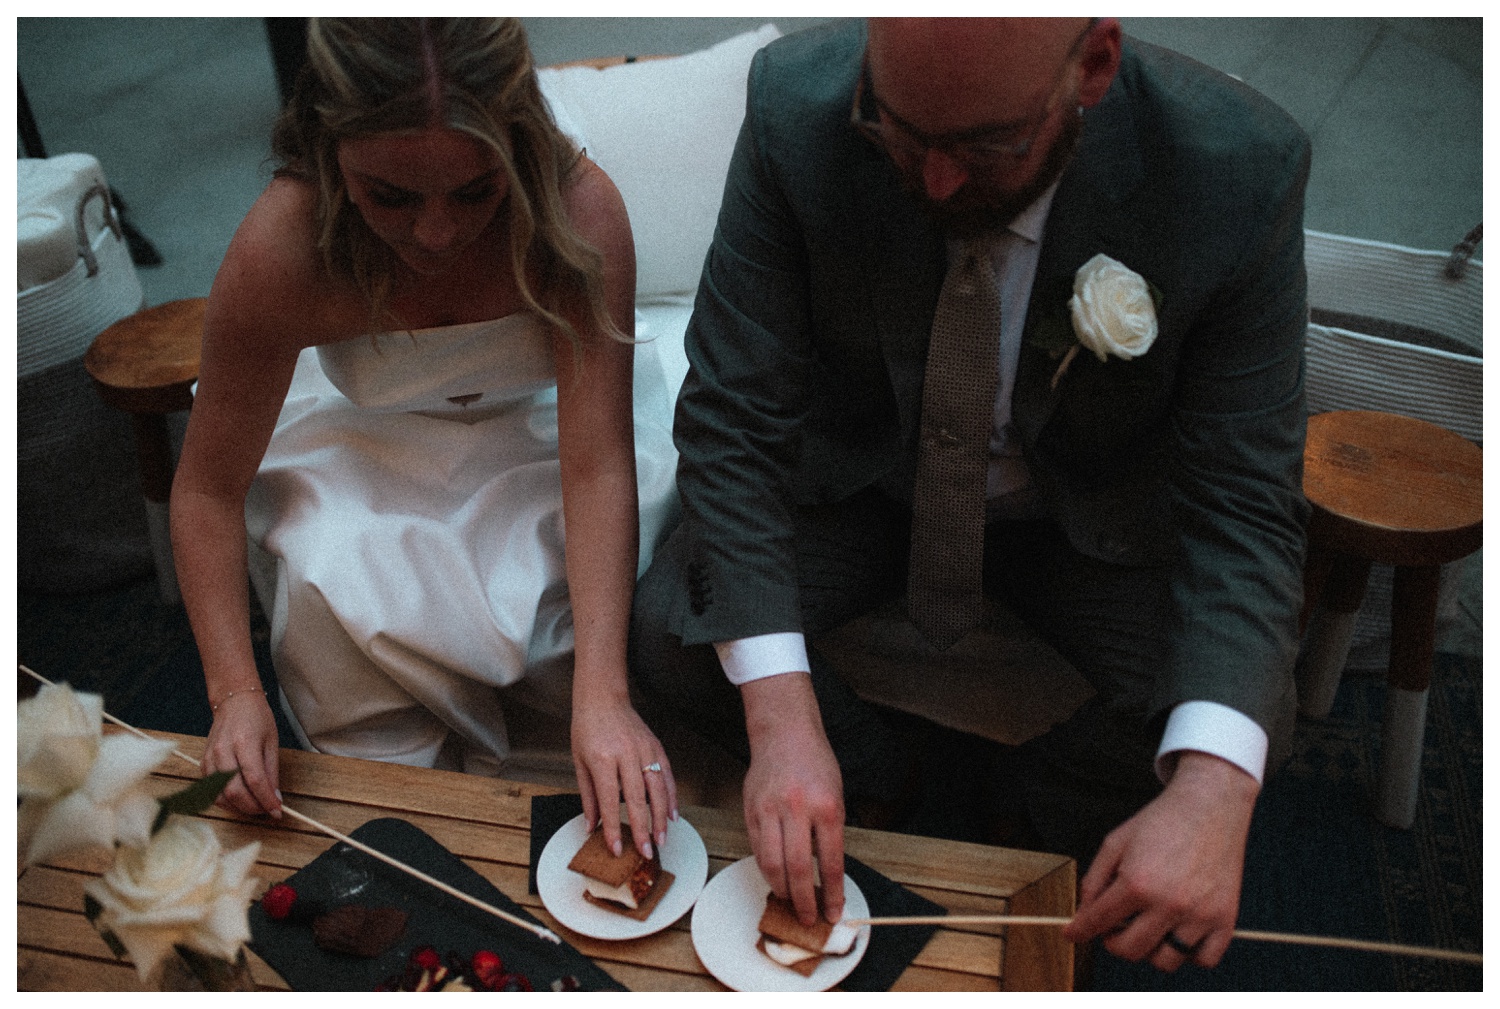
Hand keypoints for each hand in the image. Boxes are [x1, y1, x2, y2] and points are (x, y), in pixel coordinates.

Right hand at [203, 691, 281, 817]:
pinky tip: (240, 798)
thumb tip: (275, 798)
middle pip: (235, 792)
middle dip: (253, 807)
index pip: (255, 780)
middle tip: (267, 810)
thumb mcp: (272, 742)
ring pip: (221, 796)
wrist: (234, 702)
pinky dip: (226, 800)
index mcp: (244, 743)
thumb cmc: (257, 718)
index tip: (277, 811)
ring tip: (255, 806)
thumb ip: (271, 772)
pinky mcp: (203, 764)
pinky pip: (212, 791)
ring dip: (239, 807)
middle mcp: (223, 752)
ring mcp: (210, 758)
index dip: (266, 800)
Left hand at [571, 696, 676, 860]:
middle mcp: (626, 754)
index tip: (618, 848)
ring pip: (658, 788)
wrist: (602, 698)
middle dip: (643, 829)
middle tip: (647, 851)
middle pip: (638, 799)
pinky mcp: (656, 746)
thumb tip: (591, 826)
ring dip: (662, 816)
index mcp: (602, 759)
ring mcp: (644, 749)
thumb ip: (588, 796)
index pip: (610, 801)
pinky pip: (666, 775)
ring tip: (663, 838)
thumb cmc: (587, 729)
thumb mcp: (579, 762)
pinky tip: (673, 813)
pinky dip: (672, 796)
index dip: (614, 827)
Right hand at [741, 673, 845, 926]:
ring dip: (781, 889)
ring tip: (789, 901)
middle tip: (808, 918)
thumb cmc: (815, 763)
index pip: (831, 862)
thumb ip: (829, 832)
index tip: (833, 914)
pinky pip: (756, 848)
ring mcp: (770, 809)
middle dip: (804, 901)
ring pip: (771, 863)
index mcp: (827, 807)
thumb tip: (825, 874)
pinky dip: (766, 868)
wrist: (784, 732)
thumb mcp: (836, 795)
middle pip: (799, 869)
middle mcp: (797, 809)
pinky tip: (775, 876)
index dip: (833, 893)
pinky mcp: (750, 809)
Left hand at [1063, 751, 1258, 970]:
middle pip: (1130, 950)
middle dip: (1113, 942)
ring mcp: (1199, 915)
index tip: (1074, 934)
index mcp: (1137, 882)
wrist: (1210, 805)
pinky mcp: (1225, 919)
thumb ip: (1095, 879)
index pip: (1099, 922)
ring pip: (1166, 961)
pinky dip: (1190, 954)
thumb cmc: (1162, 821)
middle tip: (1114, 929)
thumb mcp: (1116, 842)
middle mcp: (1168, 903)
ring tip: (1149, 927)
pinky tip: (1180, 933)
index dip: (1080, 930)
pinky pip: (1205, 960)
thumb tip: (1084, 913)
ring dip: (1151, 950)